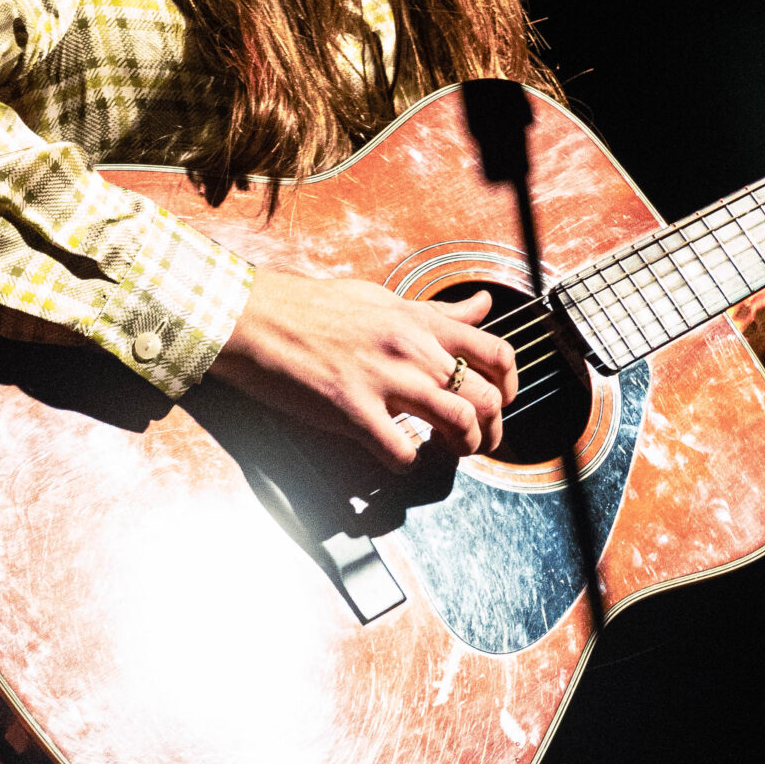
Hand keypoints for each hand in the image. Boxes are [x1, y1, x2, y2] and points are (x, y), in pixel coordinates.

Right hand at [212, 269, 517, 468]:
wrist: (253, 318)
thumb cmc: (312, 308)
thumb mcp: (384, 298)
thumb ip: (437, 310)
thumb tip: (483, 305)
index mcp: (420, 321)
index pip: (496, 352)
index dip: (511, 387)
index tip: (500, 404)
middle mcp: (411, 348)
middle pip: (487, 397)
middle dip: (491, 430)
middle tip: (477, 443)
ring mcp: (384, 379)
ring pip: (458, 422)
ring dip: (462, 449)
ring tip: (447, 454)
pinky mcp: (352, 410)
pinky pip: (401, 451)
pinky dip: (408, 465)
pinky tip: (398, 460)